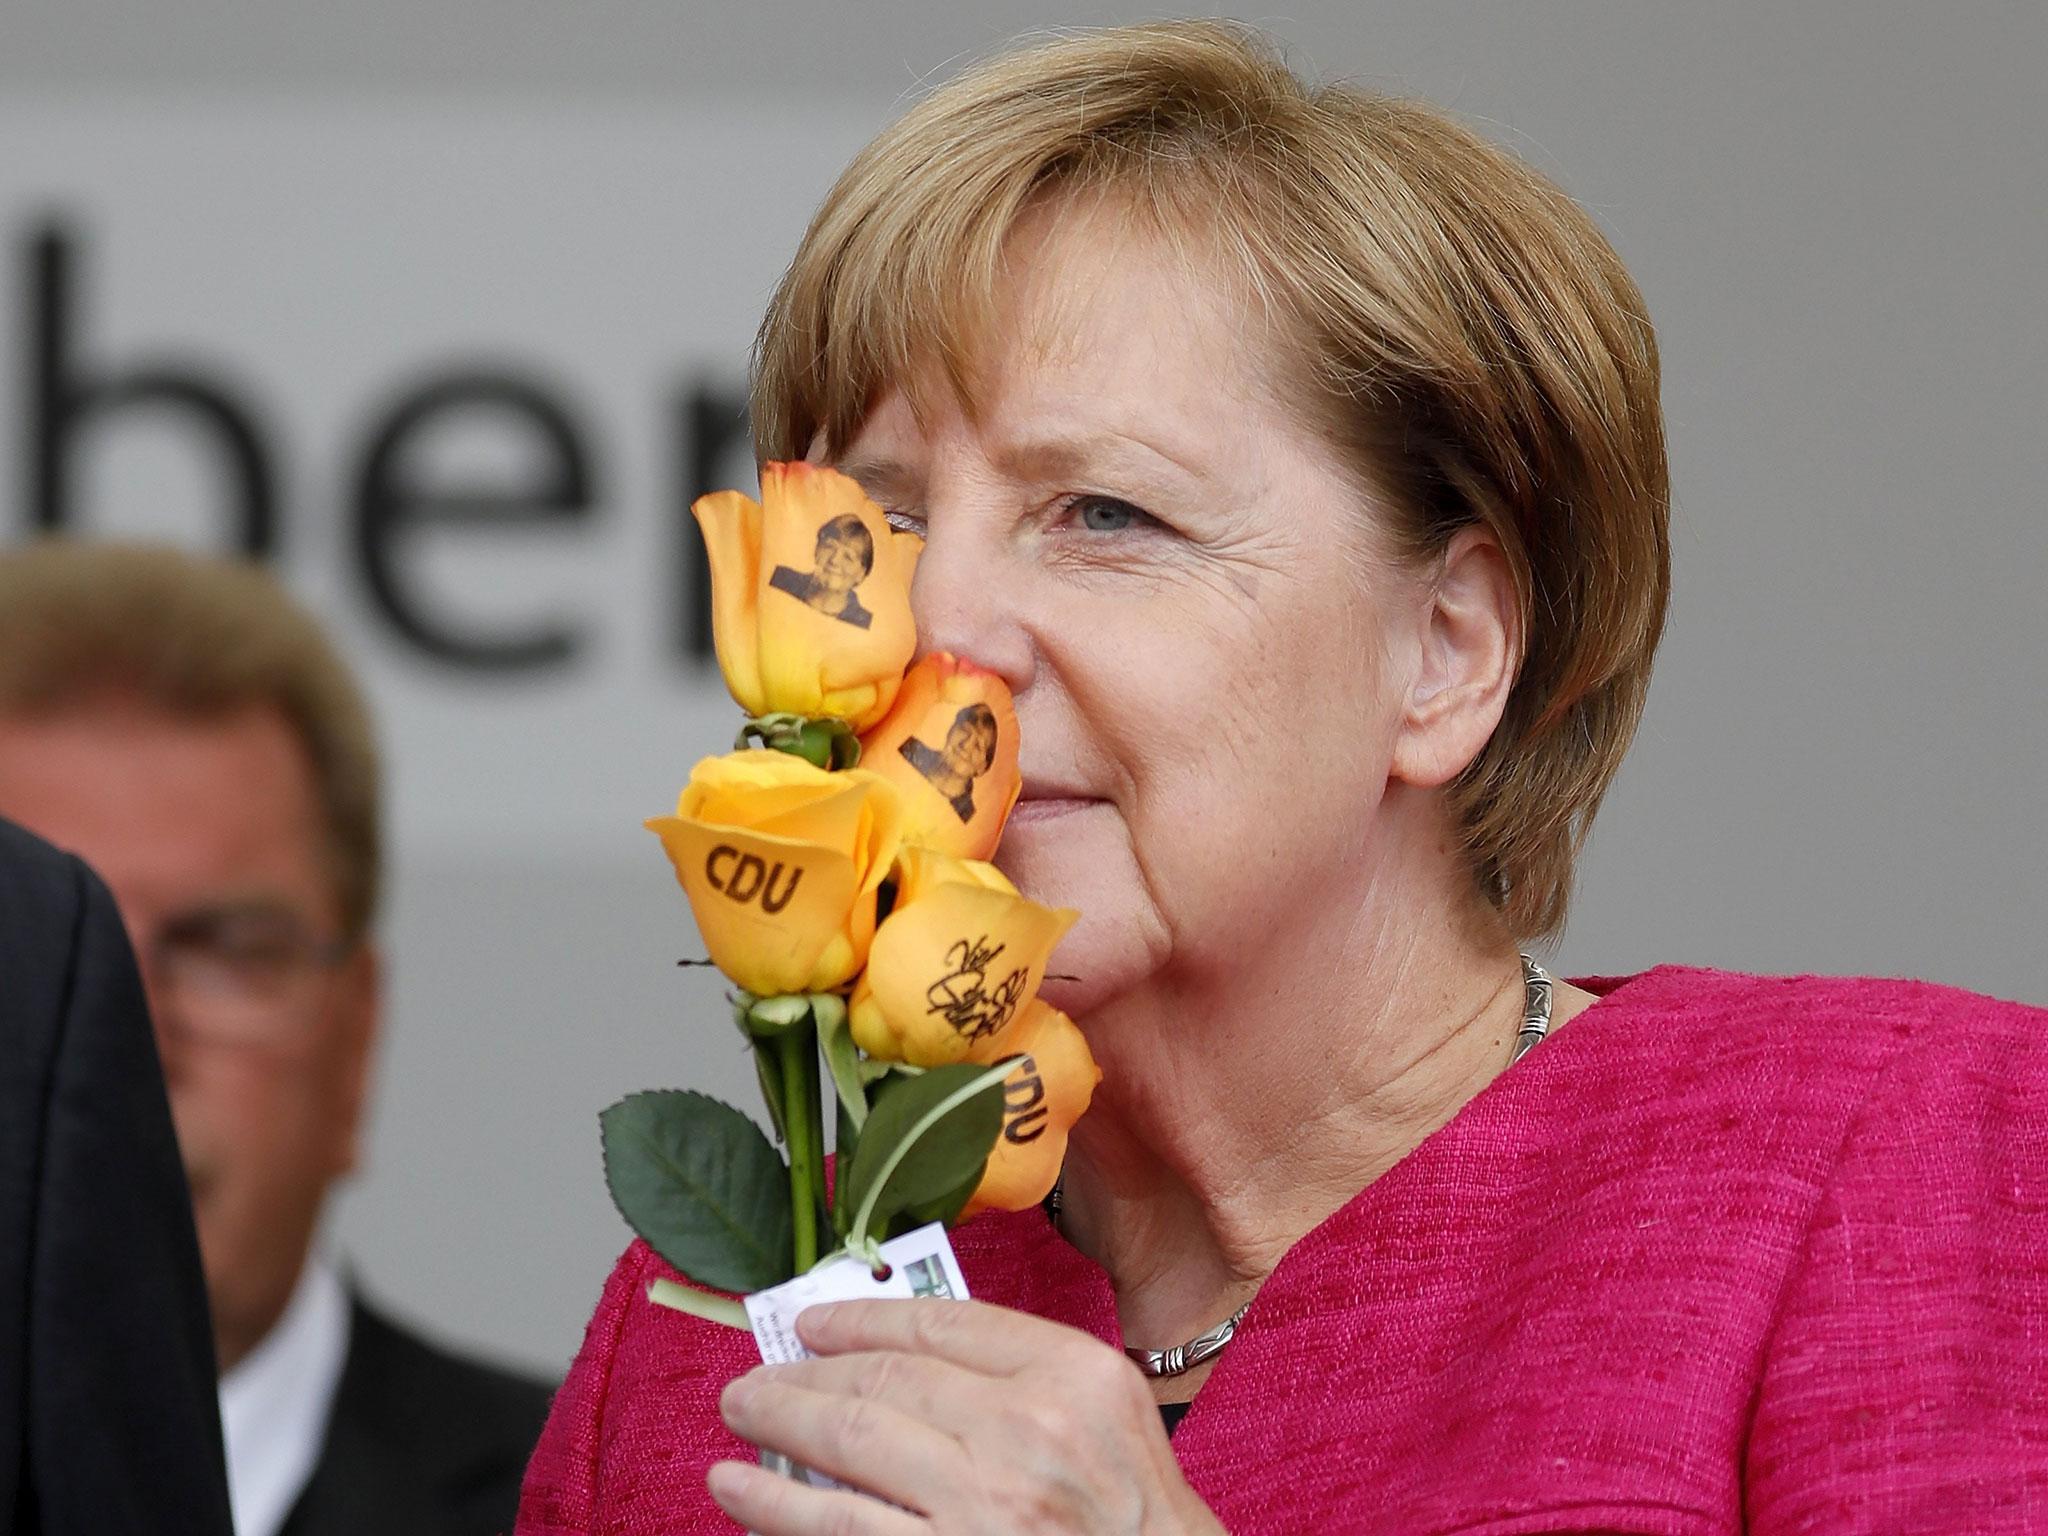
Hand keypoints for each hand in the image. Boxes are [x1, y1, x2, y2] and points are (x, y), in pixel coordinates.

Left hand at [709, 1298, 1224, 1534]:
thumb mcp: (1105, 1412)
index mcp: (1072, 1374)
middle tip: (757, 1374)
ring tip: (739, 1413)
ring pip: (850, 1442)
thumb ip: (1018, 1372)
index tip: (812, 1323)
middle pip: (885, 1379)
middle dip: (804, 1372)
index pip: (940, 1323)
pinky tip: (738, 1489)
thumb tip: (895, 1356)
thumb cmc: (1133, 1515)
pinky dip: (774, 1506)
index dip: (860, 1317)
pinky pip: (839, 1528)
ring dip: (778, 1422)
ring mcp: (985, 1509)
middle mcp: (1028, 1432)